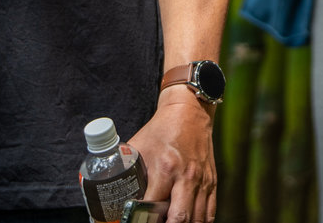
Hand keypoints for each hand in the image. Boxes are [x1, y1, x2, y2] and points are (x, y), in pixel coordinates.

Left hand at [129, 95, 215, 222]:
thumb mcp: (137, 148)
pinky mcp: (212, 180)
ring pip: (196, 219)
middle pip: (178, 218)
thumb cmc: (161, 129)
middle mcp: (186, 177)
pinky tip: (188, 222)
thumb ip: (126, 173)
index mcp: (165, 169)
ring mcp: (202, 180)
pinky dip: (199, 222)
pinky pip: (209, 211)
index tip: (132, 220)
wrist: (189, 111)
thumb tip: (110, 196)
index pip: (151, 207)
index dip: (139, 220)